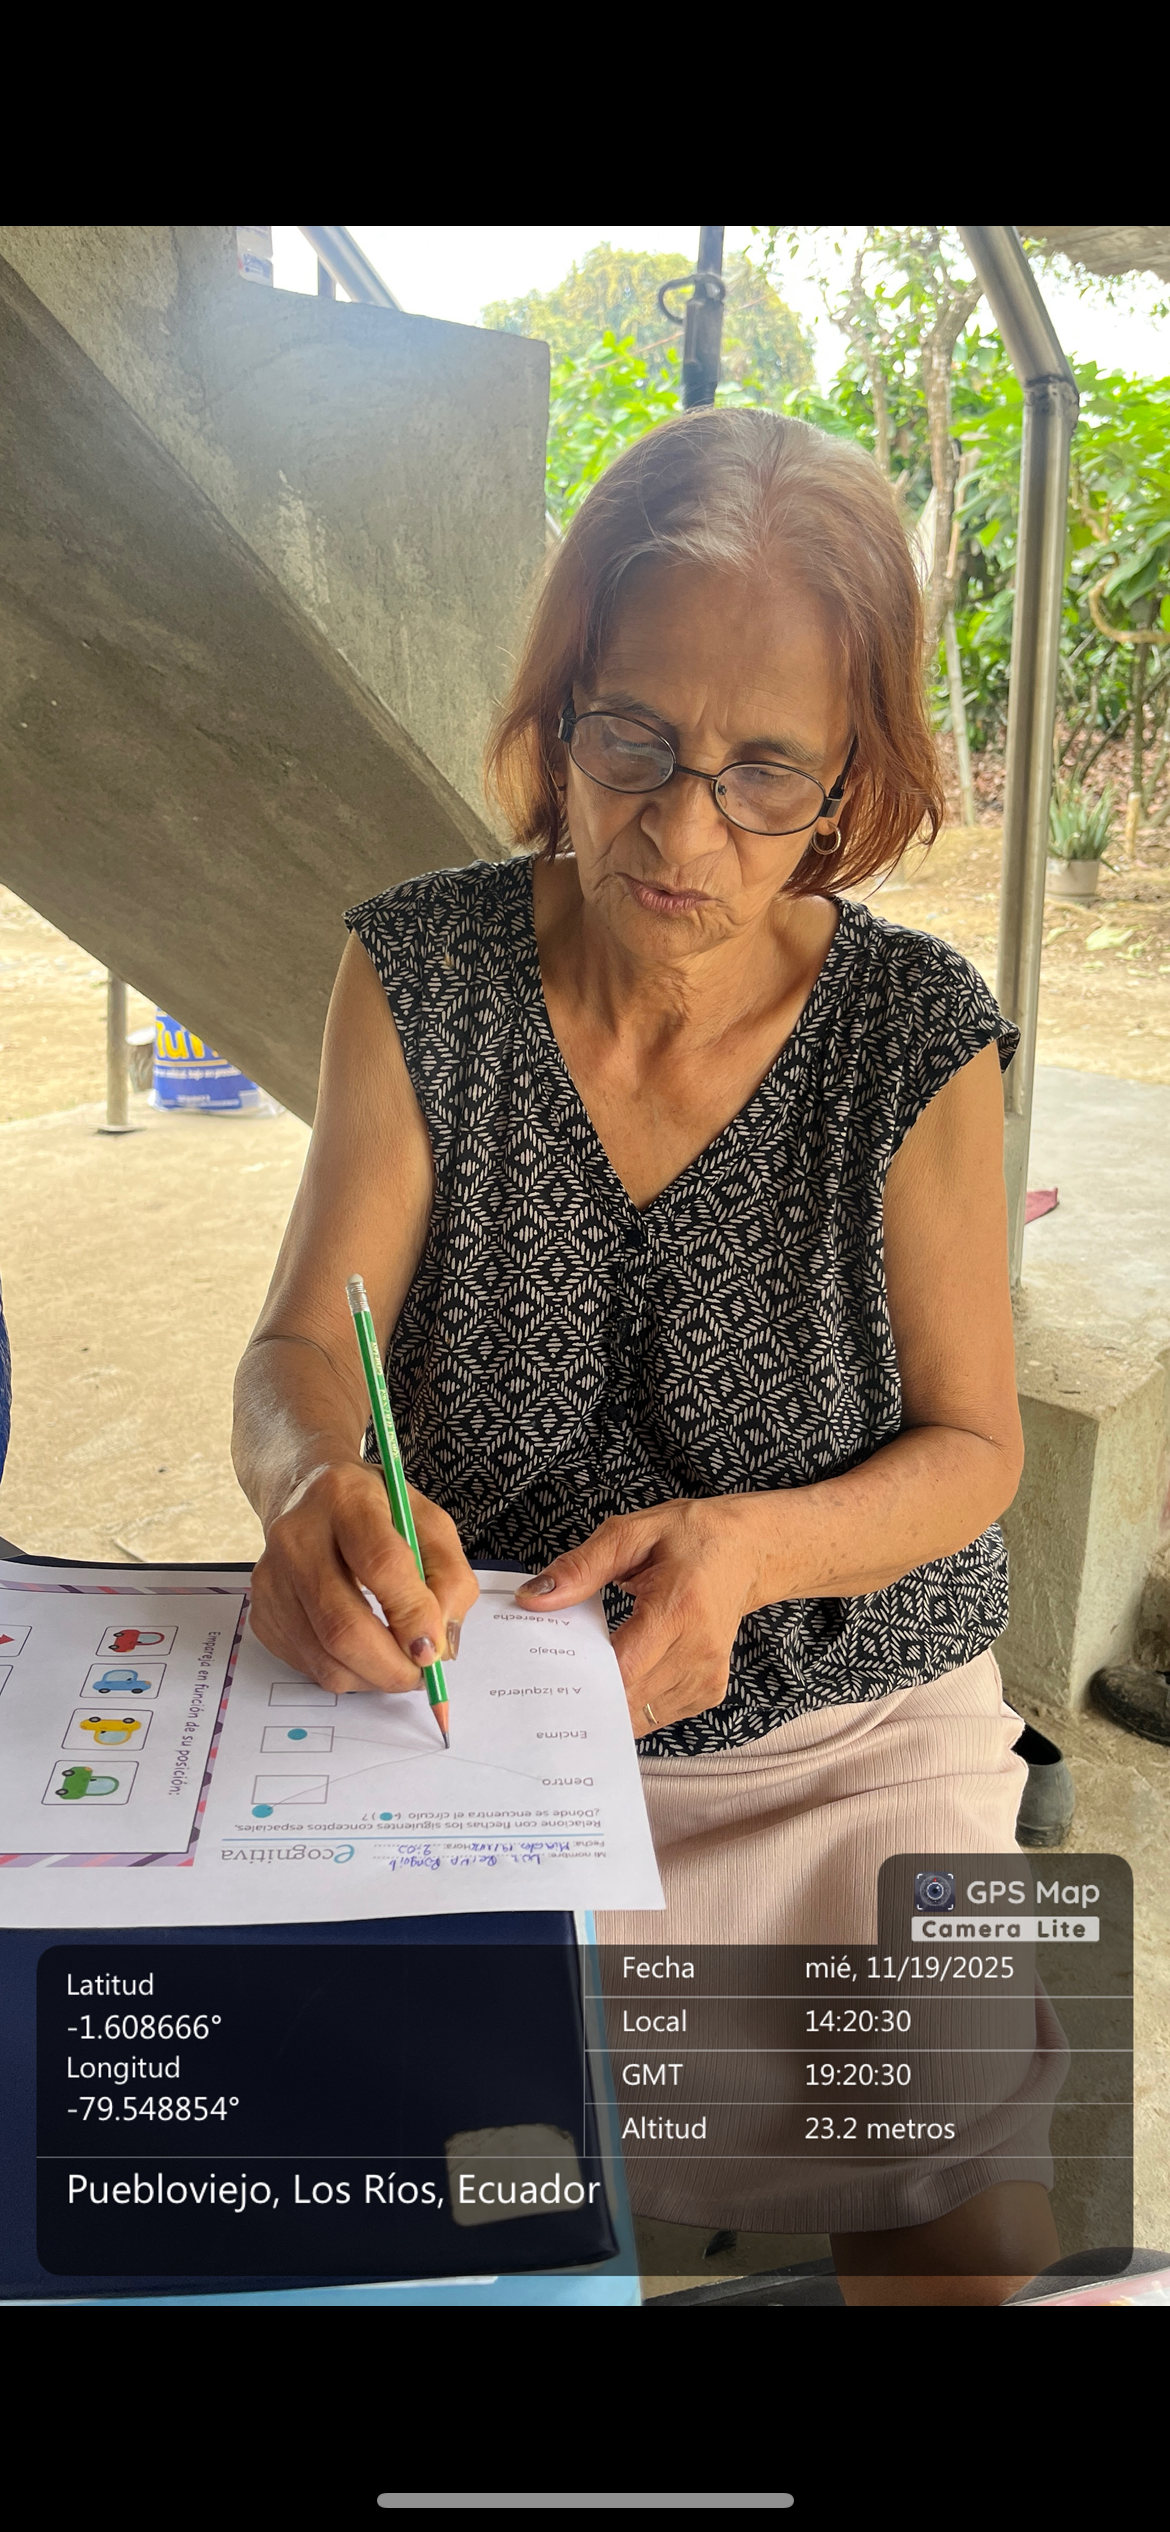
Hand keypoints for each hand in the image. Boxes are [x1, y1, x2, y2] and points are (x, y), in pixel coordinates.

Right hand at [249, 1462, 477, 1694]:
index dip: (412, 1615)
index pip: (380, 1564)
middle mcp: (297, 1536)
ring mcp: (272, 1577)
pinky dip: (346, 1673)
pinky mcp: (261, 1612)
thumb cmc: (378, 1514)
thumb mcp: (429, 1524)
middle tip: (421, 1675)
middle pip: (343, 1625)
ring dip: (372, 1677)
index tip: (434, 1650)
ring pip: (325, 1657)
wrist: (311, 1500)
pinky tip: (362, 1650)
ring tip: (397, 1663)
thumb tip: (439, 1645)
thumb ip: (449, 1578)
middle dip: (391, 1666)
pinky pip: (308, 1665)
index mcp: (346, 1499)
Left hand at [515, 1498, 771, 1736]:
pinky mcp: (709, 1692)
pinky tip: (619, 1679)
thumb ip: (580, 1568)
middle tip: (551, 1685)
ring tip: (585, 1678)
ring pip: (640, 1716)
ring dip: (608, 1703)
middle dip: (586, 1695)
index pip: (621, 1668)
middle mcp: (697, 1650)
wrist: (746, 1551)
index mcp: (676, 1608)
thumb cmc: (688, 1538)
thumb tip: (533, 1598)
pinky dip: (631, 1704)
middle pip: (627, 1698)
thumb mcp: (630, 1535)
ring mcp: (707, 1676)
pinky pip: (656, 1716)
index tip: (545, 1678)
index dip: (581, 1680)